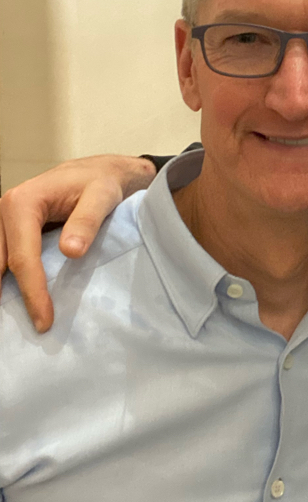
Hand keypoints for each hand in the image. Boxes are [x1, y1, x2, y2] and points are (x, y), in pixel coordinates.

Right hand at [0, 155, 156, 331]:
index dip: (32, 292)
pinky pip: (4, 257)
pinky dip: (6, 278)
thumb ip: (87, 221)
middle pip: (0, 264)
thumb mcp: (103, 196)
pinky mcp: (11, 230)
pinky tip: (13, 299)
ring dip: (3, 290)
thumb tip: (71, 251)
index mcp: (23, 202)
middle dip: (6, 297)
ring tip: (13, 319)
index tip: (44, 320)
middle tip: (22, 330)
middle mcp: (5, 210)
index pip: (22, 257)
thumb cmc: (102, 182)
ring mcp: (4, 221)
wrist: (101, 171)